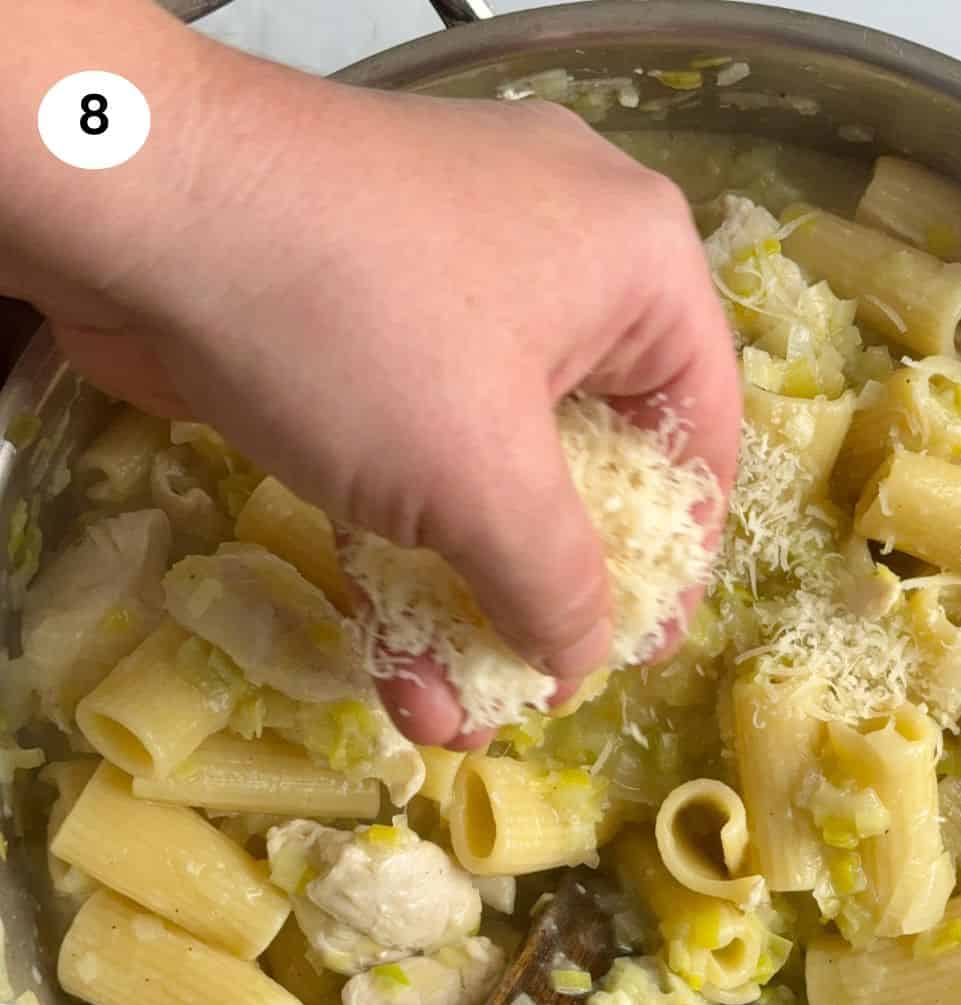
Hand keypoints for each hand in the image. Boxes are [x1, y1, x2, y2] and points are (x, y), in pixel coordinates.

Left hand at [4, 3, 739, 745]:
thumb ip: (554, 586)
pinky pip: (414, 459)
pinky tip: (391, 666)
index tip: (640, 652)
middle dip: (546, 599)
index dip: (677, 559)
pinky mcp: (361, 330)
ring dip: (466, 602)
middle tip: (533, 688)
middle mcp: (560, 266)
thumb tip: (584, 663)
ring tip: (449, 718)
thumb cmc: (355, 328)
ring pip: (488, 477)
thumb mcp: (482, 479)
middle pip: (588, 467)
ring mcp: (452, 292)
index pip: (699, 435)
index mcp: (636, 266)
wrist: (133, 203)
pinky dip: (405, 557)